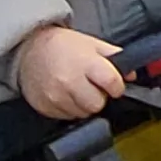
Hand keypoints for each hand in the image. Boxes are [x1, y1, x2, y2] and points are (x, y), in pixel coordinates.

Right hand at [12, 24, 129, 119]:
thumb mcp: (92, 43)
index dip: (116, 86)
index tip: (113, 85)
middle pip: (98, 104)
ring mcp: (55, 96)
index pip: (112, 84)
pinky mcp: (45, 106)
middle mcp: (70, 81)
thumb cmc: (61, 45)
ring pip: (82, 113)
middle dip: (98, 97)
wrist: (29, 48)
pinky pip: (66, 117)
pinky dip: (68, 108)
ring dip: (83, 104)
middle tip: (91, 86)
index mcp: (85, 63)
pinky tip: (63, 93)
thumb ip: (114, 57)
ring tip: (75, 88)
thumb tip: (131, 75)